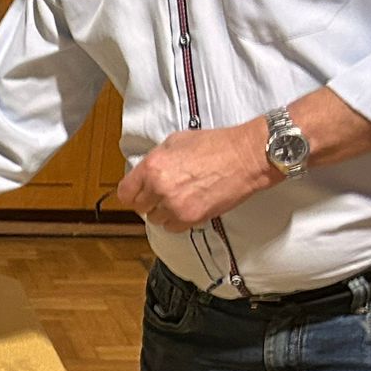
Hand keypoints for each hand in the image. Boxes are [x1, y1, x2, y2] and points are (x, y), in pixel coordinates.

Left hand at [118, 121, 274, 231]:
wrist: (245, 156)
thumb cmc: (216, 145)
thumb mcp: (175, 141)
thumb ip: (155, 160)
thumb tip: (144, 173)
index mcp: (152, 167)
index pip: (125, 193)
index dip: (132, 193)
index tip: (138, 193)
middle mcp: (159, 187)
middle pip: (140, 208)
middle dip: (150, 201)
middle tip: (163, 194)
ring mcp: (174, 205)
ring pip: (155, 220)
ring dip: (164, 212)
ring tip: (179, 199)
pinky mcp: (190, 217)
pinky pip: (173, 228)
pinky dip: (178, 221)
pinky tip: (188, 207)